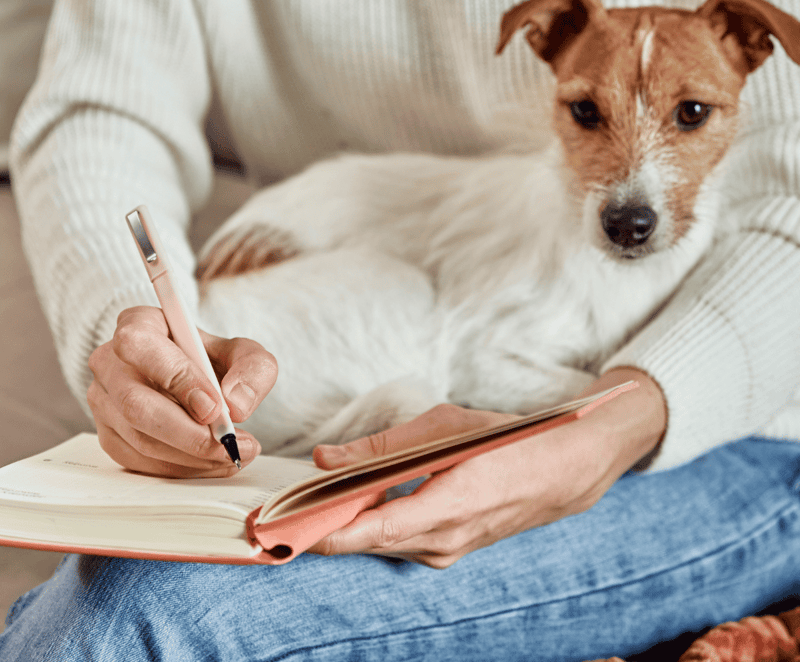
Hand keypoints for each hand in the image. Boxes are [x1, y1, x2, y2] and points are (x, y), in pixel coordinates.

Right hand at [87, 305, 276, 476]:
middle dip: (188, 433)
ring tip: (233, 454)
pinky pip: (139, 461)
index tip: (215, 407)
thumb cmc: (214, 360)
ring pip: (139, 439)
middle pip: (136, 404)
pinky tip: (212, 463)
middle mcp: (110, 361)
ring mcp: (104, 401)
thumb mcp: (245, 353)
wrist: (198, 380)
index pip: (141, 346)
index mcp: (139, 323)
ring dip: (191, 456)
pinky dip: (181, 469)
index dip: (178, 379)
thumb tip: (236, 404)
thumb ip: (251, 369)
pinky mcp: (108, 435)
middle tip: (230, 445)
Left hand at [309, 368, 665, 567]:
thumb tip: (325, 459)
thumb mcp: (443, 428)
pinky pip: (399, 541)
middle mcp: (443, 542)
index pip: (366, 532)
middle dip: (321, 526)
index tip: (278, 529)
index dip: (319, 533)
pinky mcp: (449, 548)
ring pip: (380, 543)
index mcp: (443, 509)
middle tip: (277, 510)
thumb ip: (381, 447)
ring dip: (345, 525)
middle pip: (365, 541)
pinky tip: (354, 504)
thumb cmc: (506, 441)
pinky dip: (371, 525)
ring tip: (307, 502)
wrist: (562, 471)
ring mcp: (448, 551)